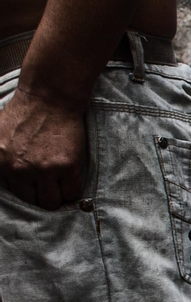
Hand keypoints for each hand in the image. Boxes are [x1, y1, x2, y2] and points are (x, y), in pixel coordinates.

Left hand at [0, 91, 88, 207]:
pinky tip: (70, 180)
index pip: (12, 194)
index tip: (33, 187)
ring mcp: (43, 169)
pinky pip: (72, 193)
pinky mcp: (66, 166)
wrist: (48, 98)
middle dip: (40, 196)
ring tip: (60, 186)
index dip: (25, 190)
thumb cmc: (24, 113)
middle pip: (32, 201)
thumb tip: (5, 175)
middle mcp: (18, 169)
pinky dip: (72, 191)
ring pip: (52, 202)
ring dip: (57, 196)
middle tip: (48, 187)